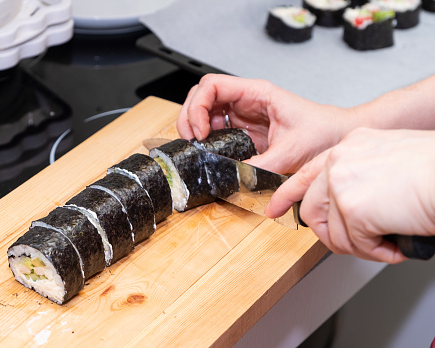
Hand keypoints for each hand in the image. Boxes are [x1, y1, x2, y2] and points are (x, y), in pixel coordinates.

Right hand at [177, 74, 355, 173]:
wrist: (337, 138)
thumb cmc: (322, 132)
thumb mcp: (292, 151)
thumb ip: (263, 165)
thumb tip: (236, 177)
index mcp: (256, 93)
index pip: (212, 86)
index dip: (198, 106)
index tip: (200, 131)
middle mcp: (246, 101)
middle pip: (201, 96)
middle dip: (189, 116)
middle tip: (192, 140)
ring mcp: (243, 115)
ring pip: (205, 112)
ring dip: (195, 128)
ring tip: (199, 147)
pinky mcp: (245, 131)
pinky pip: (216, 130)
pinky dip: (207, 140)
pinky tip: (210, 152)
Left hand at [267, 128, 434, 262]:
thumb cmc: (432, 169)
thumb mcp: (388, 159)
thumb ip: (359, 177)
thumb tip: (347, 207)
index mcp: (348, 146)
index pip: (305, 173)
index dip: (286, 195)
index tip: (274, 209)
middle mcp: (339, 161)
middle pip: (312, 210)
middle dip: (331, 235)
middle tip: (356, 244)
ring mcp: (342, 184)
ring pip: (334, 233)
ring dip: (361, 247)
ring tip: (387, 243)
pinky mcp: (353, 209)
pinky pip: (354, 244)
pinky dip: (377, 252)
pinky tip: (396, 244)